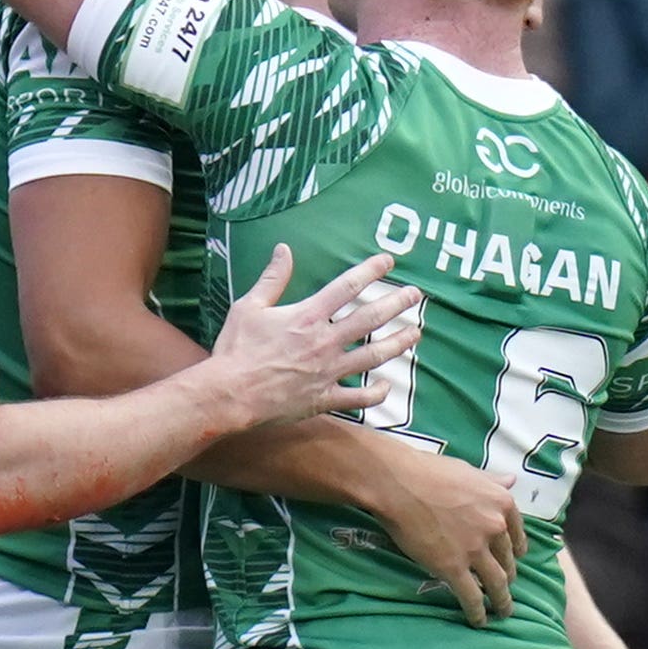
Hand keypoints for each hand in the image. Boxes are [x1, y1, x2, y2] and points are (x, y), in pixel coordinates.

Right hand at [204, 246, 418, 429]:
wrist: (230, 394)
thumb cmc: (236, 349)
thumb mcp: (248, 306)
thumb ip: (272, 279)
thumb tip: (284, 250)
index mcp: (308, 316)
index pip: (347, 287)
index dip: (371, 271)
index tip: (389, 261)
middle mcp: (325, 341)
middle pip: (370, 319)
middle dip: (397, 304)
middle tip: (416, 295)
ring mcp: (329, 372)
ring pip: (374, 355)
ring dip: (398, 343)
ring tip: (416, 334)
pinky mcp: (325, 398)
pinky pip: (359, 398)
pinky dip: (377, 393)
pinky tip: (388, 386)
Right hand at [365, 436, 526, 626]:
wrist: (398, 484)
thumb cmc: (428, 471)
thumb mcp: (468, 471)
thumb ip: (491, 481)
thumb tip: (511, 480)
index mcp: (501, 502)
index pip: (517, 533)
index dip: (516, 550)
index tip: (514, 560)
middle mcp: (495, 527)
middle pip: (507, 560)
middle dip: (508, 576)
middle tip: (505, 587)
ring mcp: (476, 550)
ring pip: (496, 583)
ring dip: (502, 601)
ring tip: (503, 612)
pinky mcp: (454, 568)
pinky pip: (472, 596)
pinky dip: (478, 612)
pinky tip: (479, 621)